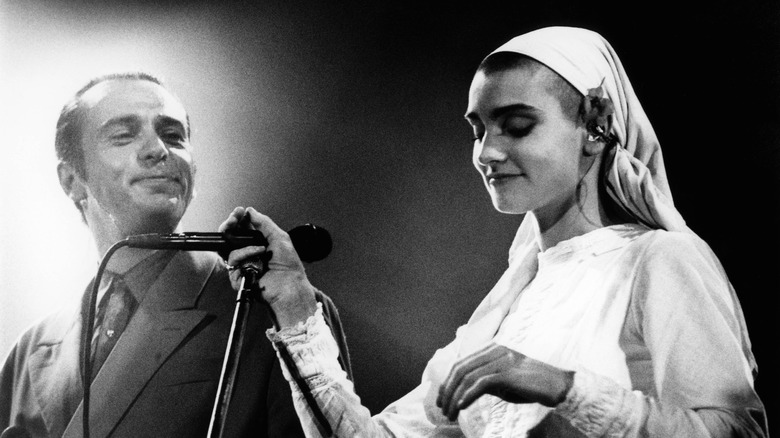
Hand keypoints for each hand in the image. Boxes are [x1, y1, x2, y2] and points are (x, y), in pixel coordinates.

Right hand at [219, 206, 317, 326]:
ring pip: (229, 249)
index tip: (239, 212)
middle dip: (230, 226)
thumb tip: (251, 211)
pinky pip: (232, 262)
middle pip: (229, 237)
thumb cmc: (288, 265)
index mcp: (258, 243)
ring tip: (260, 249)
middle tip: (234, 219)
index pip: (242, 228)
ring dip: (244, 247)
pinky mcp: (238, 276)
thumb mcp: (279, 237)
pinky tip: (256, 260)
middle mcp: (248, 253)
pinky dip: (244, 257)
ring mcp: (242, 265)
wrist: (289, 284)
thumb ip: (264, 223)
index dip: (238, 219)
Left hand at [436, 343, 573, 420]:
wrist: (558, 385)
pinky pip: (481, 384)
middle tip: (442, 408)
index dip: (447, 381)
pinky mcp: (508, 373)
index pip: (461, 363)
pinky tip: (462, 407)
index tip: (441, 398)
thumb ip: (485, 379)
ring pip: (467, 377)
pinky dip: (468, 396)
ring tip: (450, 413)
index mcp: (491, 348)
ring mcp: (501, 360)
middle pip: (460, 369)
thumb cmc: (531, 385)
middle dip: (447, 390)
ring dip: (455, 397)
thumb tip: (463, 391)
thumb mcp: (503, 380)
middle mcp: (494, 350)